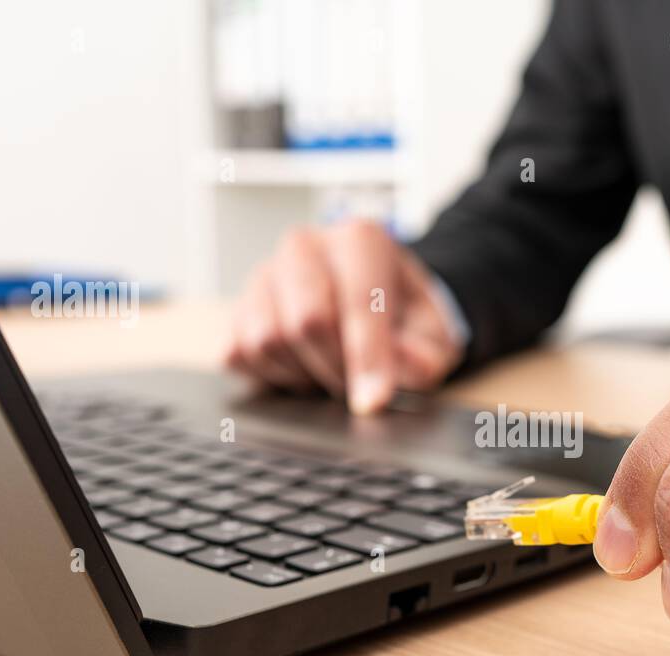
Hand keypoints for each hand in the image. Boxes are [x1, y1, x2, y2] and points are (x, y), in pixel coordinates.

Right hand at [226, 220, 465, 413]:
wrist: (374, 305)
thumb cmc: (404, 318)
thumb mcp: (433, 336)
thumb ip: (424, 355)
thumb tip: (402, 369)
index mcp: (360, 241)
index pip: (358, 301)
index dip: (367, 358)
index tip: (373, 401)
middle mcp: (306, 247)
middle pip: (306, 320)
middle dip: (334, 368)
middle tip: (356, 388)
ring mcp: (264, 275)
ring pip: (267, 340)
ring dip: (302, 374)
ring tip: (330, 371)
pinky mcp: (236, 309)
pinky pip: (238, 354)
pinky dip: (270, 376)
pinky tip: (301, 369)